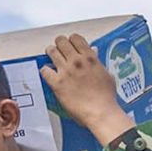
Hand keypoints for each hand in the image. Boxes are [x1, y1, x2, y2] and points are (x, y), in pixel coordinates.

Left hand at [42, 29, 136, 147]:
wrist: (101, 112)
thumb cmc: (106, 98)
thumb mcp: (107, 75)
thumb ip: (97, 61)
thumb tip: (93, 52)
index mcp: (90, 58)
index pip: (76, 38)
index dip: (71, 40)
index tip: (70, 44)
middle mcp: (77, 61)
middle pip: (61, 41)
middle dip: (59, 44)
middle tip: (59, 48)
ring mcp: (66, 71)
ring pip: (51, 51)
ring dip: (50, 53)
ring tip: (51, 56)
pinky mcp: (57, 83)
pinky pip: (44, 70)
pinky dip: (45, 70)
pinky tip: (49, 73)